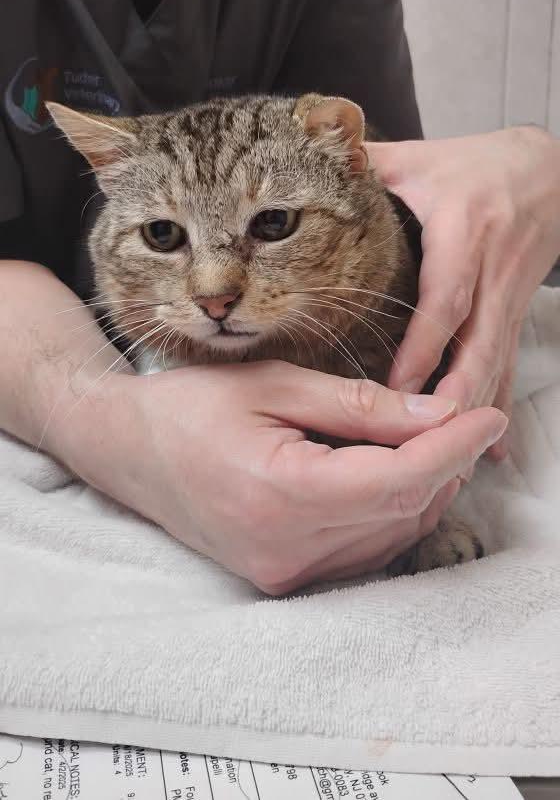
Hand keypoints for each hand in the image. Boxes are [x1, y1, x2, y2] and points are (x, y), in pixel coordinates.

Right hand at [56, 359, 506, 593]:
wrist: (128, 452)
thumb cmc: (191, 406)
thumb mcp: (275, 385)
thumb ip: (359, 405)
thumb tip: (435, 414)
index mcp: (280, 494)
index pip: (396, 479)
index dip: (452, 446)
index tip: (484, 414)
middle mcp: (286, 549)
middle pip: (401, 511)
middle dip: (445, 463)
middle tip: (463, 415)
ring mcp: (285, 573)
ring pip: (390, 536)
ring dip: (424, 489)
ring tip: (433, 439)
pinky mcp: (284, 578)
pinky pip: (364, 552)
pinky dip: (393, 512)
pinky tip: (394, 473)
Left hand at [367, 126, 559, 453]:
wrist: (548, 170)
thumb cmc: (475, 164)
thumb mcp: (420, 159)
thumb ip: (367, 168)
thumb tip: (309, 165)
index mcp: (462, 233)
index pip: (444, 299)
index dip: (424, 346)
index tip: (397, 387)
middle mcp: (490, 271)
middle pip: (478, 344)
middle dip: (453, 397)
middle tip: (425, 443)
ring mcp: (508, 296)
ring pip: (496, 363)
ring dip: (474, 413)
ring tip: (452, 463)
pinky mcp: (514, 312)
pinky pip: (507, 365)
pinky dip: (494, 406)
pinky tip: (487, 452)